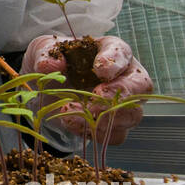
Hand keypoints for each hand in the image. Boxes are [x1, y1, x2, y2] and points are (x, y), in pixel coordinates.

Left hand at [22, 34, 152, 145]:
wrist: (47, 88)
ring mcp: (123, 103)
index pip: (121, 53)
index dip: (114, 62)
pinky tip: (72, 124)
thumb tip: (51, 65)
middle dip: (120, 93)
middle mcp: (125, 76)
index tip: (100, 69)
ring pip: (132, 114)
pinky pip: (116, 135)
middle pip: (141, 86)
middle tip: (96, 97)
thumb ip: (46, 53)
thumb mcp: (44, 49)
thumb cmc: (54, 61)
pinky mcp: (113, 125)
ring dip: (105, 117)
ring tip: (73, 113)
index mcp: (111, 50)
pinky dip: (96, 132)